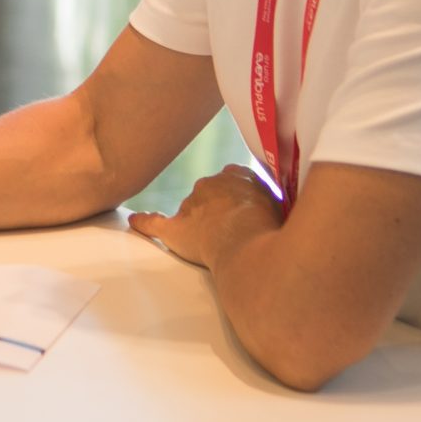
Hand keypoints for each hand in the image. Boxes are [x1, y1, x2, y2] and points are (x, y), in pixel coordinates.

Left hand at [126, 165, 281, 269]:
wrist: (247, 241)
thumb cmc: (273, 226)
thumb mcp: (286, 207)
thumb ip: (278, 203)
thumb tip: (284, 208)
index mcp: (237, 177)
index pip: (236, 180)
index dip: (241, 197)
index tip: (248, 210)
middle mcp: (210, 185)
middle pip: (211, 195)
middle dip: (220, 211)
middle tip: (236, 232)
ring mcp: (191, 206)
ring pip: (191, 211)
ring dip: (200, 224)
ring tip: (216, 244)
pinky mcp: (176, 228)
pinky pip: (155, 223)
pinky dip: (145, 222)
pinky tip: (134, 221)